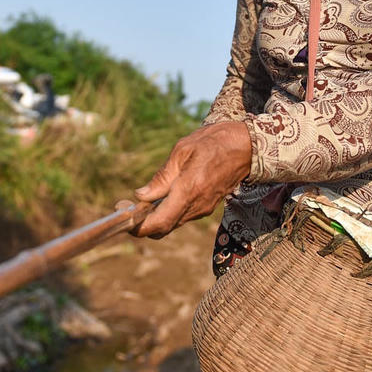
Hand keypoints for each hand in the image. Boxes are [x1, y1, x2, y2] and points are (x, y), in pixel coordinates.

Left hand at [130, 121, 251, 238]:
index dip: (140, 227)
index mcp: (189, 191)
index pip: (160, 223)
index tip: (126, 220)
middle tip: (128, 209)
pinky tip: (160, 197)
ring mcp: (203, 208)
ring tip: (140, 201)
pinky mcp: (207, 206)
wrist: (246, 146)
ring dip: (155, 218)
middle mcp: (197, 206)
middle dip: (143, 224)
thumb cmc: (212, 142)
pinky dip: (168, 212)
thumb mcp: (182, 151)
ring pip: (173, 223)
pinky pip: (182, 215)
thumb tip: (141, 196)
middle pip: (164, 228)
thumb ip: (162, 177)